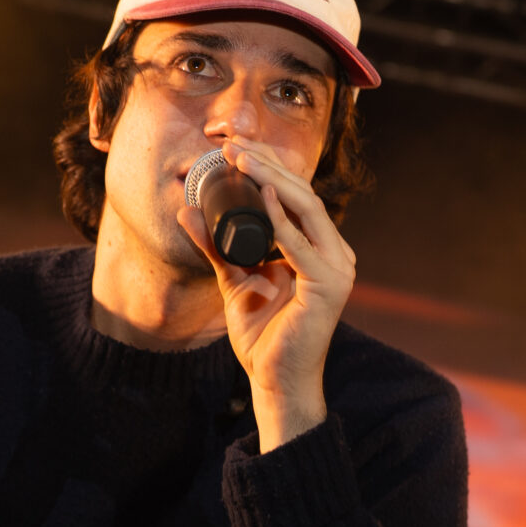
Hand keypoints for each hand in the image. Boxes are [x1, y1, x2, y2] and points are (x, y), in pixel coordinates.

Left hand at [177, 136, 354, 451]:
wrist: (275, 381)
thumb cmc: (262, 336)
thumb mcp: (234, 280)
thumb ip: (216, 247)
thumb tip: (188, 212)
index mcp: (318, 250)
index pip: (297, 197)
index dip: (268, 169)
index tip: (234, 150)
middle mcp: (334, 254)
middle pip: (303, 196)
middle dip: (268, 165)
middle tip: (233, 145)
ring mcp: (337, 269)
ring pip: (308, 210)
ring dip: (274, 181)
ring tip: (242, 160)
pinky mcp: (329, 287)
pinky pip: (303, 247)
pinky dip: (283, 221)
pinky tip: (264, 197)